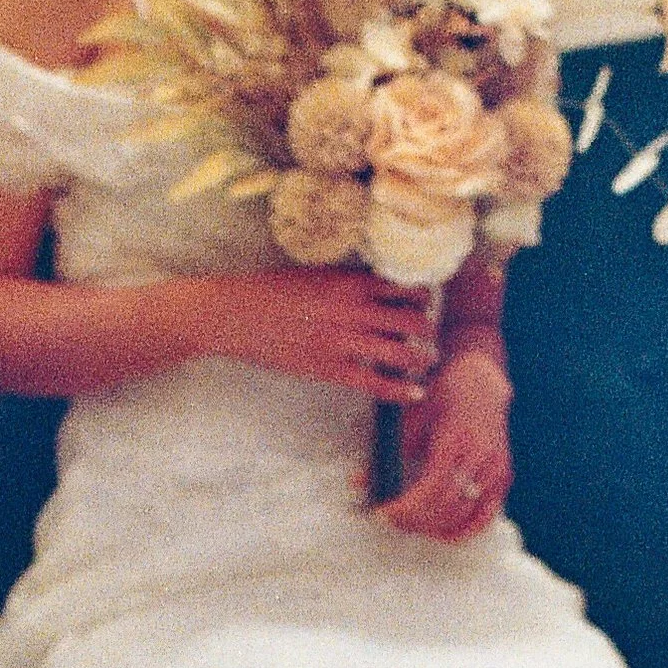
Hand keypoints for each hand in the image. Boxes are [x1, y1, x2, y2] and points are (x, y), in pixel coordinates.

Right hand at [199, 269, 442, 404]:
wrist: (236, 314)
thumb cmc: (271, 291)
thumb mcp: (315, 274)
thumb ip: (347, 282)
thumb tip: (377, 290)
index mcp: (351, 283)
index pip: (405, 288)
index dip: (422, 297)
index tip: (425, 303)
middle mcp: (355, 310)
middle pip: (414, 321)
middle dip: (429, 329)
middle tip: (431, 335)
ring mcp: (345, 342)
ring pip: (404, 353)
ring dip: (423, 359)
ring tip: (427, 361)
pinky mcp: (331, 369)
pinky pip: (378, 383)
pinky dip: (402, 390)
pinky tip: (415, 392)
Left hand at [382, 340, 512, 541]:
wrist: (479, 381)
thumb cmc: (440, 395)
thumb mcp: (410, 417)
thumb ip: (387, 452)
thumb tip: (357, 482)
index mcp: (456, 440)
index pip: (432, 488)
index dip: (406, 508)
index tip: (383, 514)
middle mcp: (480, 457)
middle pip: (447, 506)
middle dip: (415, 520)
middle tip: (391, 520)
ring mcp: (496, 469)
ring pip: (465, 515)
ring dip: (434, 527)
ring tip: (410, 525)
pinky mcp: (504, 477)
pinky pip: (485, 515)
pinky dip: (464, 530)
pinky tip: (442, 535)